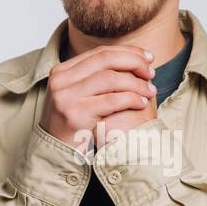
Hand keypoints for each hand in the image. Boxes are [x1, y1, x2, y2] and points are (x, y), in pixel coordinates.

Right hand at [40, 44, 156, 152]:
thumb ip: (95, 78)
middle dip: (134, 62)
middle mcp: (61, 80)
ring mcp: (66, 96)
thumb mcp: (77, 95)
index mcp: (61, 71)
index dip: (128, 52)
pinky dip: (131, 99)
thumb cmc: (73, 125)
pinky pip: (112, 100)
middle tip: (151, 72)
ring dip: (136, 83)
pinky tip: (142, 103)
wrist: (55, 153)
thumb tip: (131, 59)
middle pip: (106, 60)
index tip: (148, 57)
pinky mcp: (76, 113)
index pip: (100, 52)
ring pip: (111, 78)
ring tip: (150, 90)